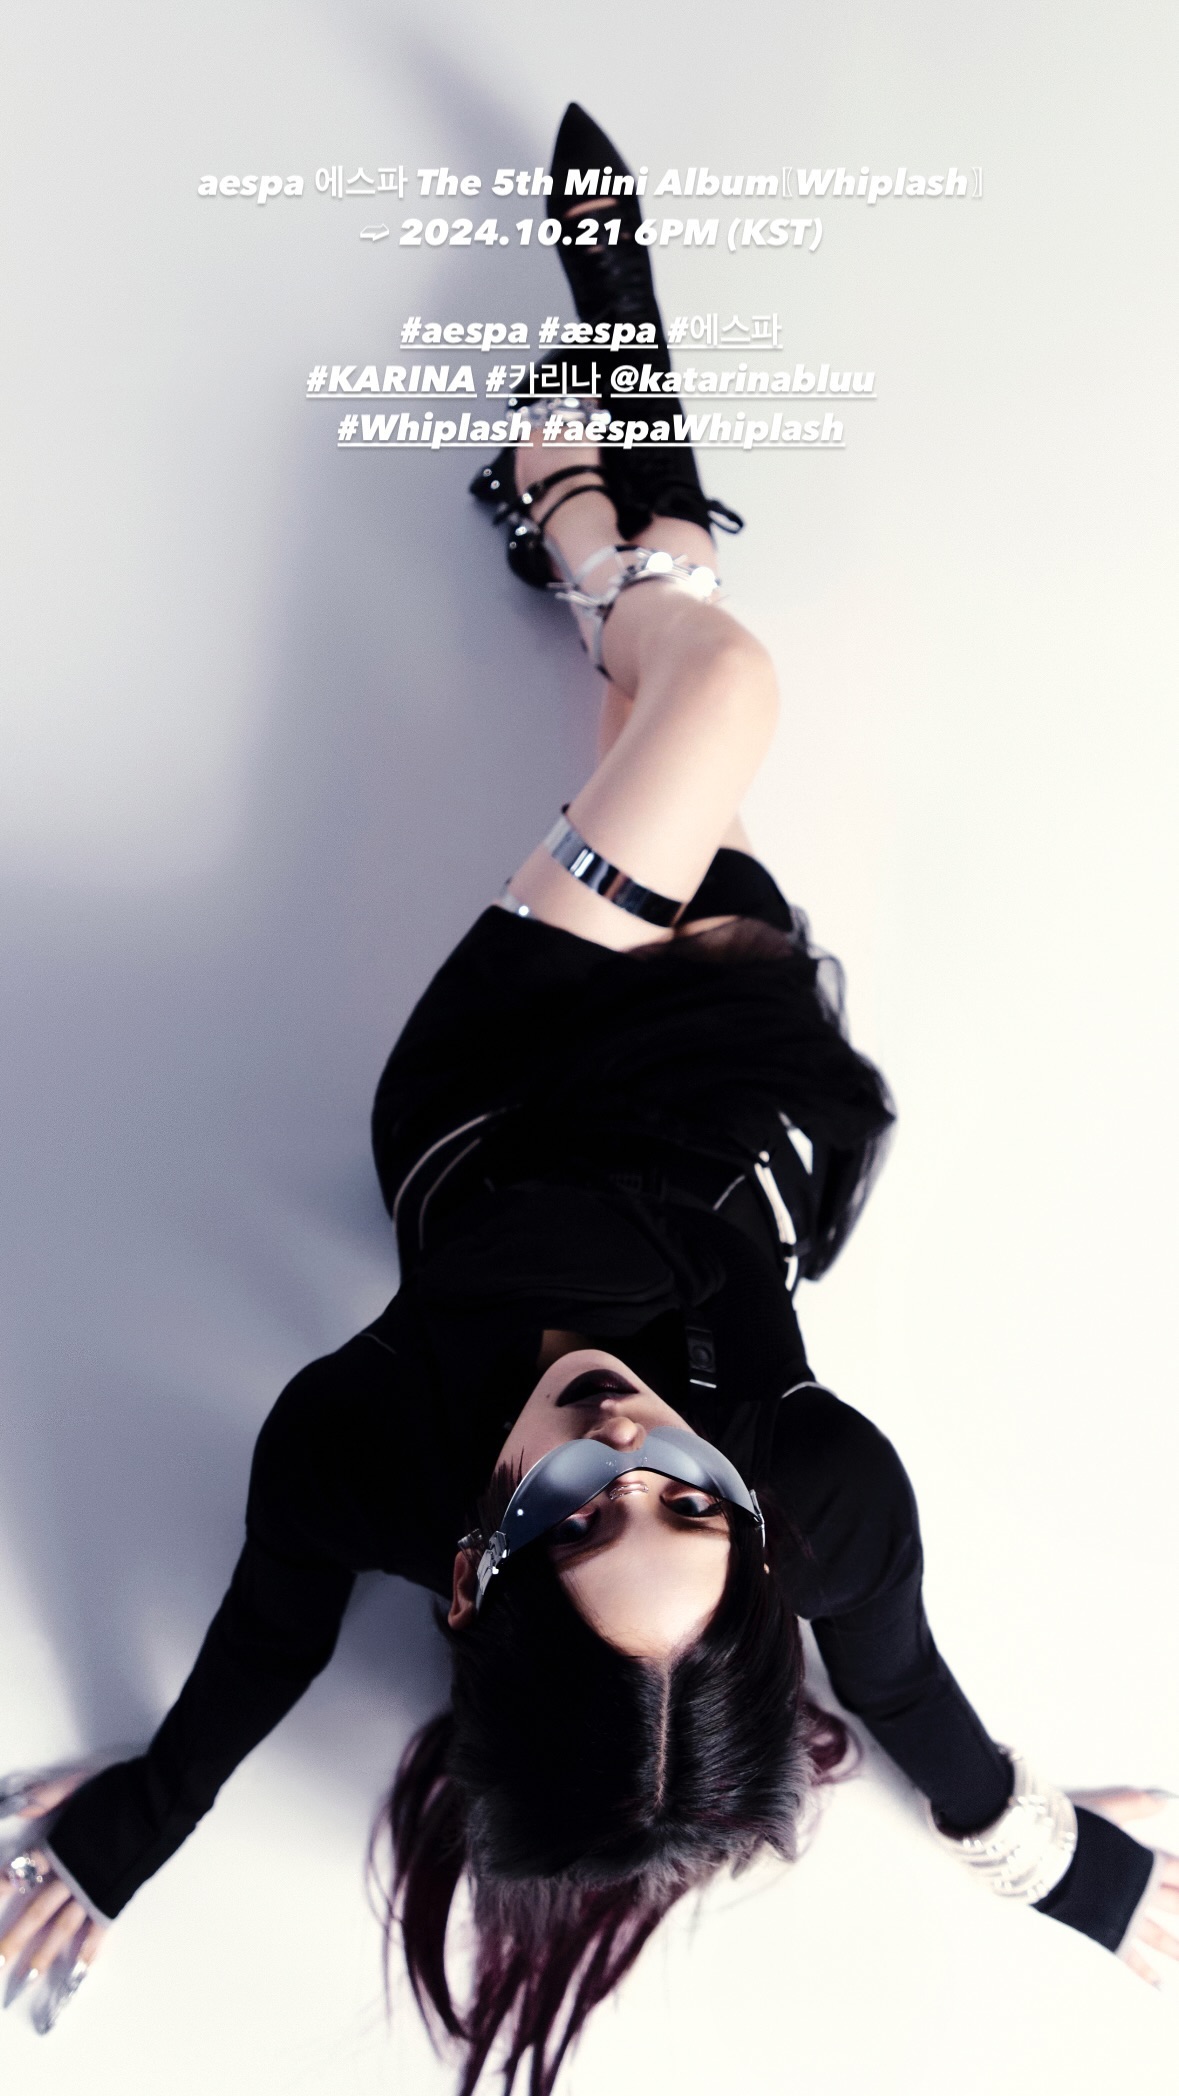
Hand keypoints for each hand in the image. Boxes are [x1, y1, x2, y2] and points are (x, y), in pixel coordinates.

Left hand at [1, 1775, 106, 2029]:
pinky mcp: (114, 1897)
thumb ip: (48, 1795)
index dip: (4, 1886)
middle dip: (16, 1938)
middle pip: (36, 1911)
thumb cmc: (119, 1790)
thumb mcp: (78, 1783)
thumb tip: (20, 1807)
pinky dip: (88, 1950)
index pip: (23, 1871)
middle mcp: (70, 1874)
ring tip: (29, 1977)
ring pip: (62, 1927)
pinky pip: (98, 1929)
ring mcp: (92, 1889)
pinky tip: (79, 1969)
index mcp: (59, 1847)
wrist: (158, 1802)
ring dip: (44, 1954)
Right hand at [1070, 1788, 1178, 1987]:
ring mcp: (1125, 1915)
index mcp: (1142, 1860)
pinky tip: (1160, 1984)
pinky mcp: (1107, 1933)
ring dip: (1176, 1947)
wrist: (1042, 1857)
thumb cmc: (1070, 1830)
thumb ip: (1134, 1804)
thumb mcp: (1105, 1809)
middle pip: (1175, 1905)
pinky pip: (1132, 1958)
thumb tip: (1162, 1799)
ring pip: (1159, 1935)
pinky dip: (1146, 1971)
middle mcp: (1140, 1891)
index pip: (1177, 1870)